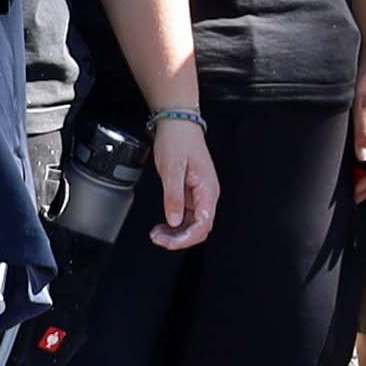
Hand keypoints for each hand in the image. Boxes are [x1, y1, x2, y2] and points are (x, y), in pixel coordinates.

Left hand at [153, 118, 221, 247]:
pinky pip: (187, 216)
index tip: (168, 241)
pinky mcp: (192, 193)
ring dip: (176, 234)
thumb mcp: (172, 169)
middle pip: (200, 229)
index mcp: (208, 189)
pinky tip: (163, 226)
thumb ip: (174, 196)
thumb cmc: (178, 140)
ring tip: (157, 234)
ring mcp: (200, 195)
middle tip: (159, 239)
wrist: (178, 123)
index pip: (203, 224)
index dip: (186, 237)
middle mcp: (207, 195)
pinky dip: (175, 224)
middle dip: (180, 239)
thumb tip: (175, 221)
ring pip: (193, 225)